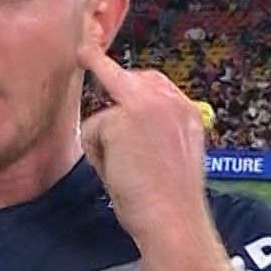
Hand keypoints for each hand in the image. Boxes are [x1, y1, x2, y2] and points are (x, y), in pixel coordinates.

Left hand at [79, 47, 213, 248]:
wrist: (173, 218)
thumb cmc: (171, 202)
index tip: (99, 52)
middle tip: (83, 52)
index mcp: (187, 112)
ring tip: (127, 174)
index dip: (129, 79)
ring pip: (103, 117)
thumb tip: (120, 126)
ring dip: (104, 145)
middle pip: (124, 78)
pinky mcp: (122, 117)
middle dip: (103, 73)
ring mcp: (146, 105)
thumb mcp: (173, 157)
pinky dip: (97, 155)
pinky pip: (91, 132)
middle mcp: (169, 101)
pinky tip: (119, 172)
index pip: (153, 82)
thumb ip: (154, 133)